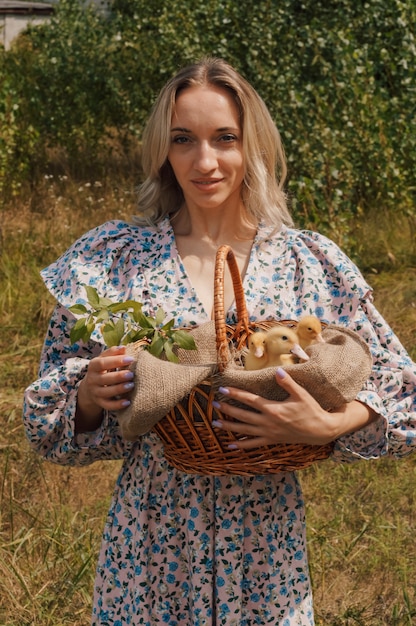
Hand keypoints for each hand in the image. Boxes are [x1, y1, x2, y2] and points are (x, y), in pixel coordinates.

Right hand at [75, 346, 135, 432]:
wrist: (89, 387)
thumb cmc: (102, 369)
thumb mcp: (104, 359)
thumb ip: (113, 353)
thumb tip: (124, 348)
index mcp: (93, 366)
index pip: (102, 363)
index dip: (116, 361)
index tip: (131, 359)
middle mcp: (92, 380)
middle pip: (104, 379)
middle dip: (119, 376)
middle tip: (131, 374)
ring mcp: (95, 392)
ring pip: (106, 392)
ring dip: (119, 389)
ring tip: (131, 385)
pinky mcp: (99, 402)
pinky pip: (108, 405)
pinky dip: (117, 405)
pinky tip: (128, 402)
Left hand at [212, 368, 363, 449]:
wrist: (321, 430)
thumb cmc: (311, 410)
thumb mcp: (301, 394)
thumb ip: (288, 383)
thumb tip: (276, 371)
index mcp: (273, 409)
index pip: (250, 399)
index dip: (236, 393)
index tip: (223, 389)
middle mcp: (268, 422)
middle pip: (243, 415)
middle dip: (228, 409)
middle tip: (214, 404)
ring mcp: (269, 433)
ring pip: (244, 430)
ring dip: (229, 426)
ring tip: (215, 423)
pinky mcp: (272, 441)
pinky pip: (254, 444)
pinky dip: (241, 445)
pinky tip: (230, 445)